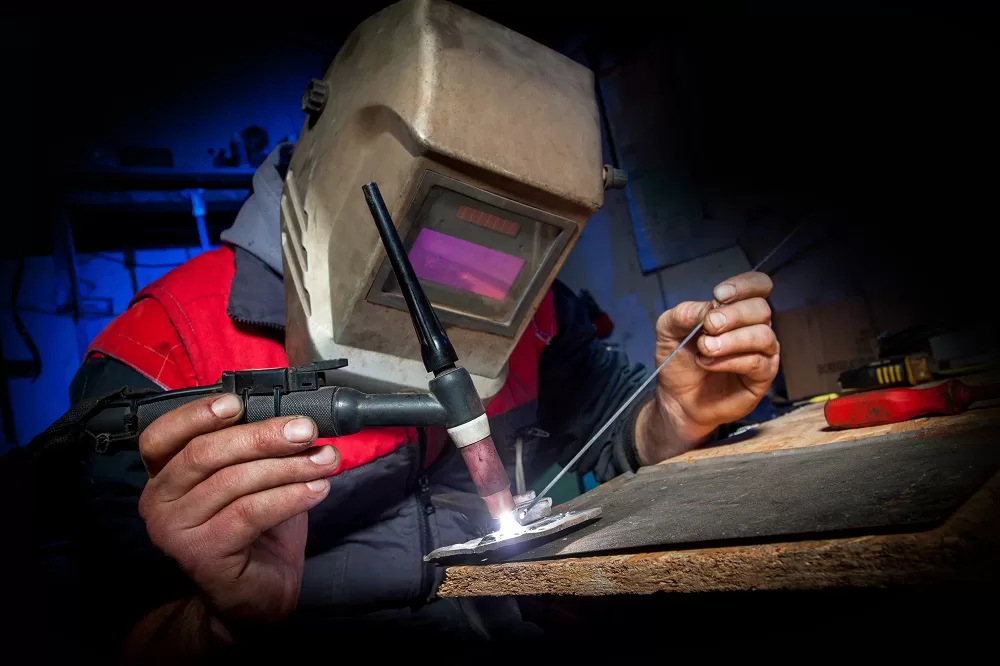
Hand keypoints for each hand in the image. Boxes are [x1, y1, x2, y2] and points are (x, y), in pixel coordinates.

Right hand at [136, 394, 339, 623]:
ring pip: (233, 481)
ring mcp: (175, 530)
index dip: (196, 414)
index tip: (237, 402)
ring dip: (288, 466)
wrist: (256, 594)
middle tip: (306, 430)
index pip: (162, 435)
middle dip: (262, 436)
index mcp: (164, 474)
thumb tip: (295, 417)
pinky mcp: (201, 553)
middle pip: (205, 453)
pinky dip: (290, 496)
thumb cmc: (255, 531)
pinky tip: (317, 489)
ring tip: (325, 460)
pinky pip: (250, 513)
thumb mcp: (254, 478)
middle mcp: (158, 500)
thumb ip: (257, 448)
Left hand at [636, 271, 778, 463]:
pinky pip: (757, 362)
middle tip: (709, 326)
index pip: (758, 285)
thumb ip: (686, 312)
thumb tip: (710, 306)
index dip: (744, 285)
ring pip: (763, 335)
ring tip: (705, 348)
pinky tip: (709, 363)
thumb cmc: (679, 361)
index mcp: (736, 309)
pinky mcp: (762, 377)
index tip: (719, 295)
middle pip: (760, 308)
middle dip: (732, 315)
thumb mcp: (669, 329)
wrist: (676, 398)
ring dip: (731, 340)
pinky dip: (731, 360)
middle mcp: (753, 327)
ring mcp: (762, 352)